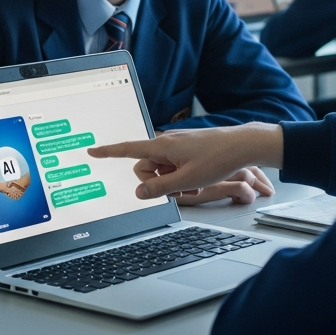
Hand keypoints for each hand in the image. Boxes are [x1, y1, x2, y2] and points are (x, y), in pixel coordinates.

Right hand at [87, 123, 284, 200]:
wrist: (244, 145)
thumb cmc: (218, 159)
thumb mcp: (187, 180)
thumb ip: (160, 188)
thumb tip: (139, 192)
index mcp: (162, 146)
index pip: (128, 149)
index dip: (108, 152)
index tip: (91, 151)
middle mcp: (167, 143)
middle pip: (147, 167)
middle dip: (158, 182)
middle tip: (181, 190)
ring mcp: (178, 145)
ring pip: (163, 169)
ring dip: (174, 182)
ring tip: (195, 186)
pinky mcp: (188, 149)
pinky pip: (176, 166)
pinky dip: (183, 177)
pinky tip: (198, 182)